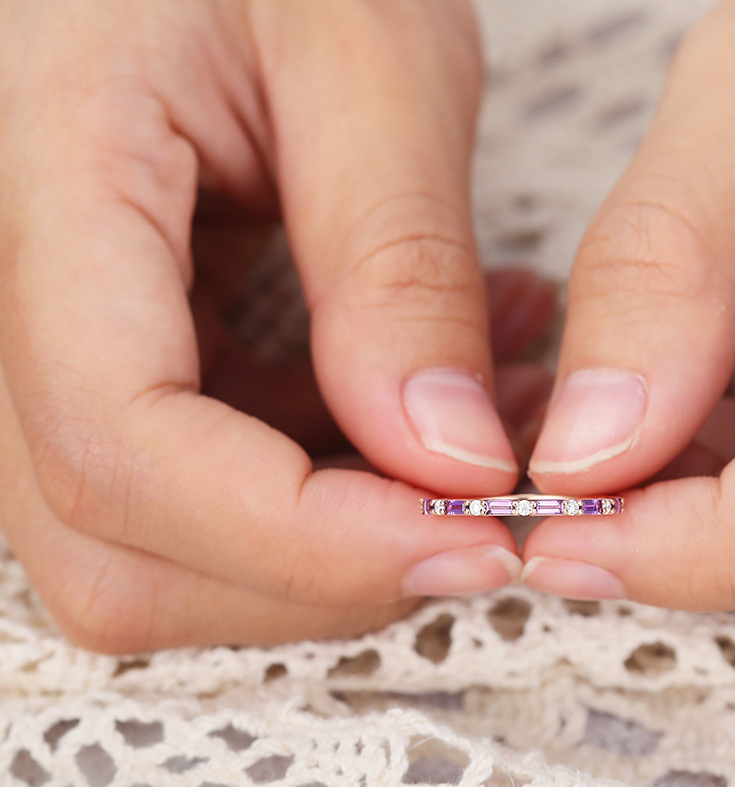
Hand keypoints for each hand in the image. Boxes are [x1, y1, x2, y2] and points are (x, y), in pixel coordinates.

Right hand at [0, 0, 553, 651]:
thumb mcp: (369, 60)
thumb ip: (397, 263)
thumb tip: (444, 459)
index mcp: (49, 182)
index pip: (119, 440)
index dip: (299, 535)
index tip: (467, 540)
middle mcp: (12, 303)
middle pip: (120, 549)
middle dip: (324, 572)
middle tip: (481, 514)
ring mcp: (54, 355)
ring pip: (160, 555)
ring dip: (339, 545)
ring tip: (478, 439)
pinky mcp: (119, 375)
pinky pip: (204, 501)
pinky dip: (333, 497)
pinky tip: (430, 413)